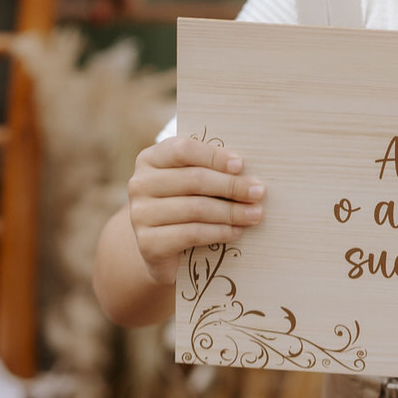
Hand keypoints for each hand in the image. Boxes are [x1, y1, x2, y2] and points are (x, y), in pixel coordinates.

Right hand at [128, 136, 265, 283]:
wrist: (160, 247)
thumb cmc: (183, 203)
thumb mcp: (191, 181)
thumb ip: (209, 169)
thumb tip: (246, 168)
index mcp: (150, 159)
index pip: (183, 149)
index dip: (214, 156)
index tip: (241, 165)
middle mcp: (139, 184)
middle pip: (194, 179)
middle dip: (231, 186)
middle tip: (258, 192)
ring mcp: (140, 215)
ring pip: (196, 208)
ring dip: (232, 212)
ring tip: (255, 214)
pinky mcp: (148, 243)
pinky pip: (192, 234)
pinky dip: (219, 232)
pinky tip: (237, 231)